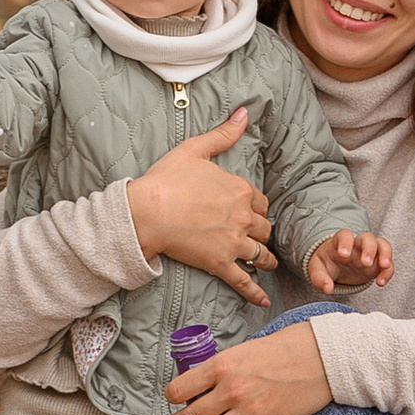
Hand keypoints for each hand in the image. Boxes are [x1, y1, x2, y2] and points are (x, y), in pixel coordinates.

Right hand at [125, 109, 277, 307]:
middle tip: (258, 237)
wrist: (146, 211)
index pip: (261, 200)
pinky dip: (255, 293)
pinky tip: (263, 301)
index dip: (256, 206)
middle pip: (264, 227)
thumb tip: (243, 112)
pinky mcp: (220, 263)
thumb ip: (223, 133)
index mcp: (240, 189)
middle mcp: (243, 216)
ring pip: (260, 253)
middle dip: (261, 232)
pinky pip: (244, 280)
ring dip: (265, 259)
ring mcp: (233, 241)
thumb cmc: (166, 179)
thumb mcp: (195, 149)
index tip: (252, 211)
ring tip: (267, 264)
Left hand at [165, 320, 331, 414]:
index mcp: (224, 365)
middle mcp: (232, 390)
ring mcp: (250, 412)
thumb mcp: (247, 347)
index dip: (171, 397)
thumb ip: (224, 367)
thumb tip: (204, 384)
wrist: (324, 356)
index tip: (172, 401)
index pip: (180, 389)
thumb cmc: (287, 346)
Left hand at [306, 229, 392, 293]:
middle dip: (369, 248)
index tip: (344, 255)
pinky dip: (387, 271)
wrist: (335, 266)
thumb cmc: (326, 264)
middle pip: (368, 238)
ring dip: (385, 254)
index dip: (345, 242)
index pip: (345, 235)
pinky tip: (381, 282)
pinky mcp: (377, 264)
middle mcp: (357, 244)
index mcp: (340, 241)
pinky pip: (388, 264)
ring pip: (382, 245)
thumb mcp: (317, 270)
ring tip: (384, 266)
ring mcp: (369, 252)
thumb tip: (327, 289)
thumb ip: (320, 278)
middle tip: (366, 262)